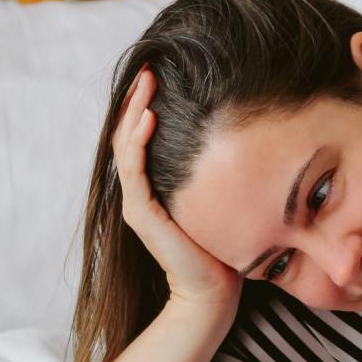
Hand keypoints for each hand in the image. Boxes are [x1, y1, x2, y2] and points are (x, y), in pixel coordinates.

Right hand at [112, 66, 241, 311]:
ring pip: (126, 146)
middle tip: (149, 68)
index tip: (159, 76)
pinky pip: (135, 170)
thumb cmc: (222, 252)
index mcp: (153, 190)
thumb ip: (214, 176)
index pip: (140, 138)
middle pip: (127, 135)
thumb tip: (235, 142)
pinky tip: (150, 117)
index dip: (144, 106)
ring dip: (134, 111)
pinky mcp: (142, 214)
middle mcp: (139, 194)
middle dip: (136, 99)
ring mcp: (137, 204)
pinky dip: (139, 141)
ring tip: (146, 82)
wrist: (214, 293)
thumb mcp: (219, 201)